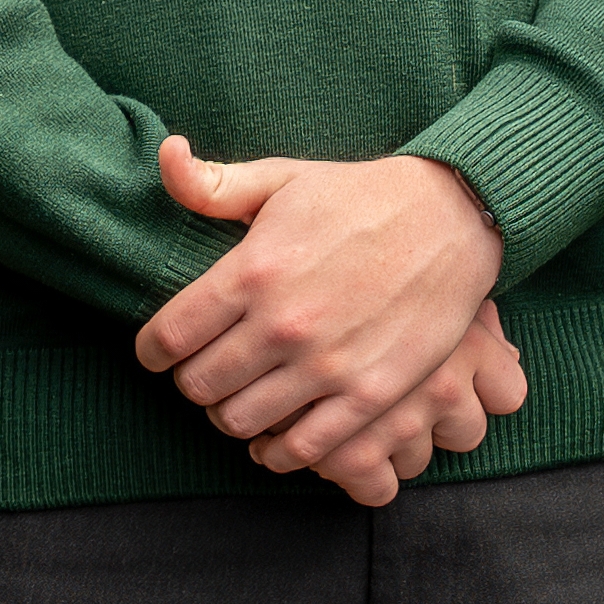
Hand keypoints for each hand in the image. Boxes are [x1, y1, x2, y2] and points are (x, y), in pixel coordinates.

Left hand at [130, 140, 507, 503]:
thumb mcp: (282, 178)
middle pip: (198, 387)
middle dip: (193, 382)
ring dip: (232, 414)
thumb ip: (212, 183)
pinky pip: (302, 449)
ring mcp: (327, 365)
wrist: (450, 217)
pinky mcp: (369, 394)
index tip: (160, 351)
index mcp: (253, 270)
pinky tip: (279, 433)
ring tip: (243, 397)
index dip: (152, 351)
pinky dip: (280, 451)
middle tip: (208, 369)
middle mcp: (283, 324)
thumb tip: (164, 152)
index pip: (167, 339)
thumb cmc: (358, 197)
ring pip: (241, 423)